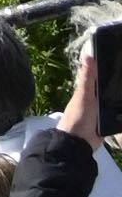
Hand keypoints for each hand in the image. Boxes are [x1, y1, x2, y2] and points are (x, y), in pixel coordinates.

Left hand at [71, 34, 109, 152]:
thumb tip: (89, 54)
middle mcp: (96, 96)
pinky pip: (118, 113)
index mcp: (89, 88)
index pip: (101, 72)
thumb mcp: (85, 95)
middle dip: (120, 81)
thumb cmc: (79, 116)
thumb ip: (87, 77)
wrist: (79, 143)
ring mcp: (102, 109)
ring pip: (115, 99)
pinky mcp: (108, 121)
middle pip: (110, 85)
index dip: (111, 64)